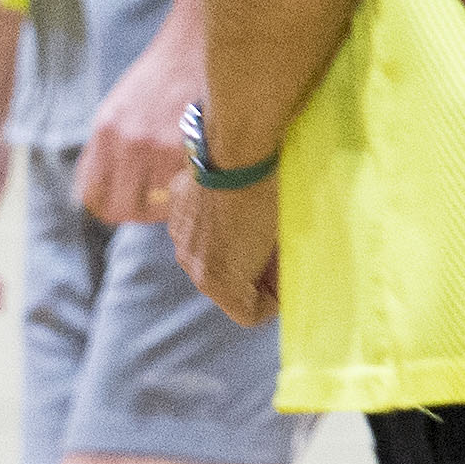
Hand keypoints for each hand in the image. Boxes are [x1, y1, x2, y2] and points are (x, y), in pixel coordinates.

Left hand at [74, 56, 185, 227]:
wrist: (194, 48)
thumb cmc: (154, 81)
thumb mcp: (115, 110)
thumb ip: (102, 152)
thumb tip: (88, 196)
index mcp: (105, 131)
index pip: (92, 195)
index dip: (105, 207)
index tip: (119, 205)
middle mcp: (129, 141)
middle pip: (121, 208)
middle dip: (132, 213)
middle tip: (146, 206)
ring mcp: (160, 146)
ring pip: (153, 208)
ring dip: (161, 207)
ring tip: (169, 193)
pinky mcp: (191, 148)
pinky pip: (180, 194)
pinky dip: (182, 195)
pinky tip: (186, 181)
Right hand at [171, 175, 279, 327]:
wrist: (237, 149)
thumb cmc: (269, 196)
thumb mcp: (281, 239)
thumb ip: (274, 266)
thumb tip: (277, 269)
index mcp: (218, 281)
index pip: (249, 314)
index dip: (274, 300)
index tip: (289, 280)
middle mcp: (192, 265)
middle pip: (225, 287)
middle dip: (251, 275)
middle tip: (277, 254)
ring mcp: (180, 236)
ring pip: (209, 257)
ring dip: (230, 249)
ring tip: (254, 226)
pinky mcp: (176, 208)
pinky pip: (196, 228)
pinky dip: (214, 224)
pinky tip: (232, 203)